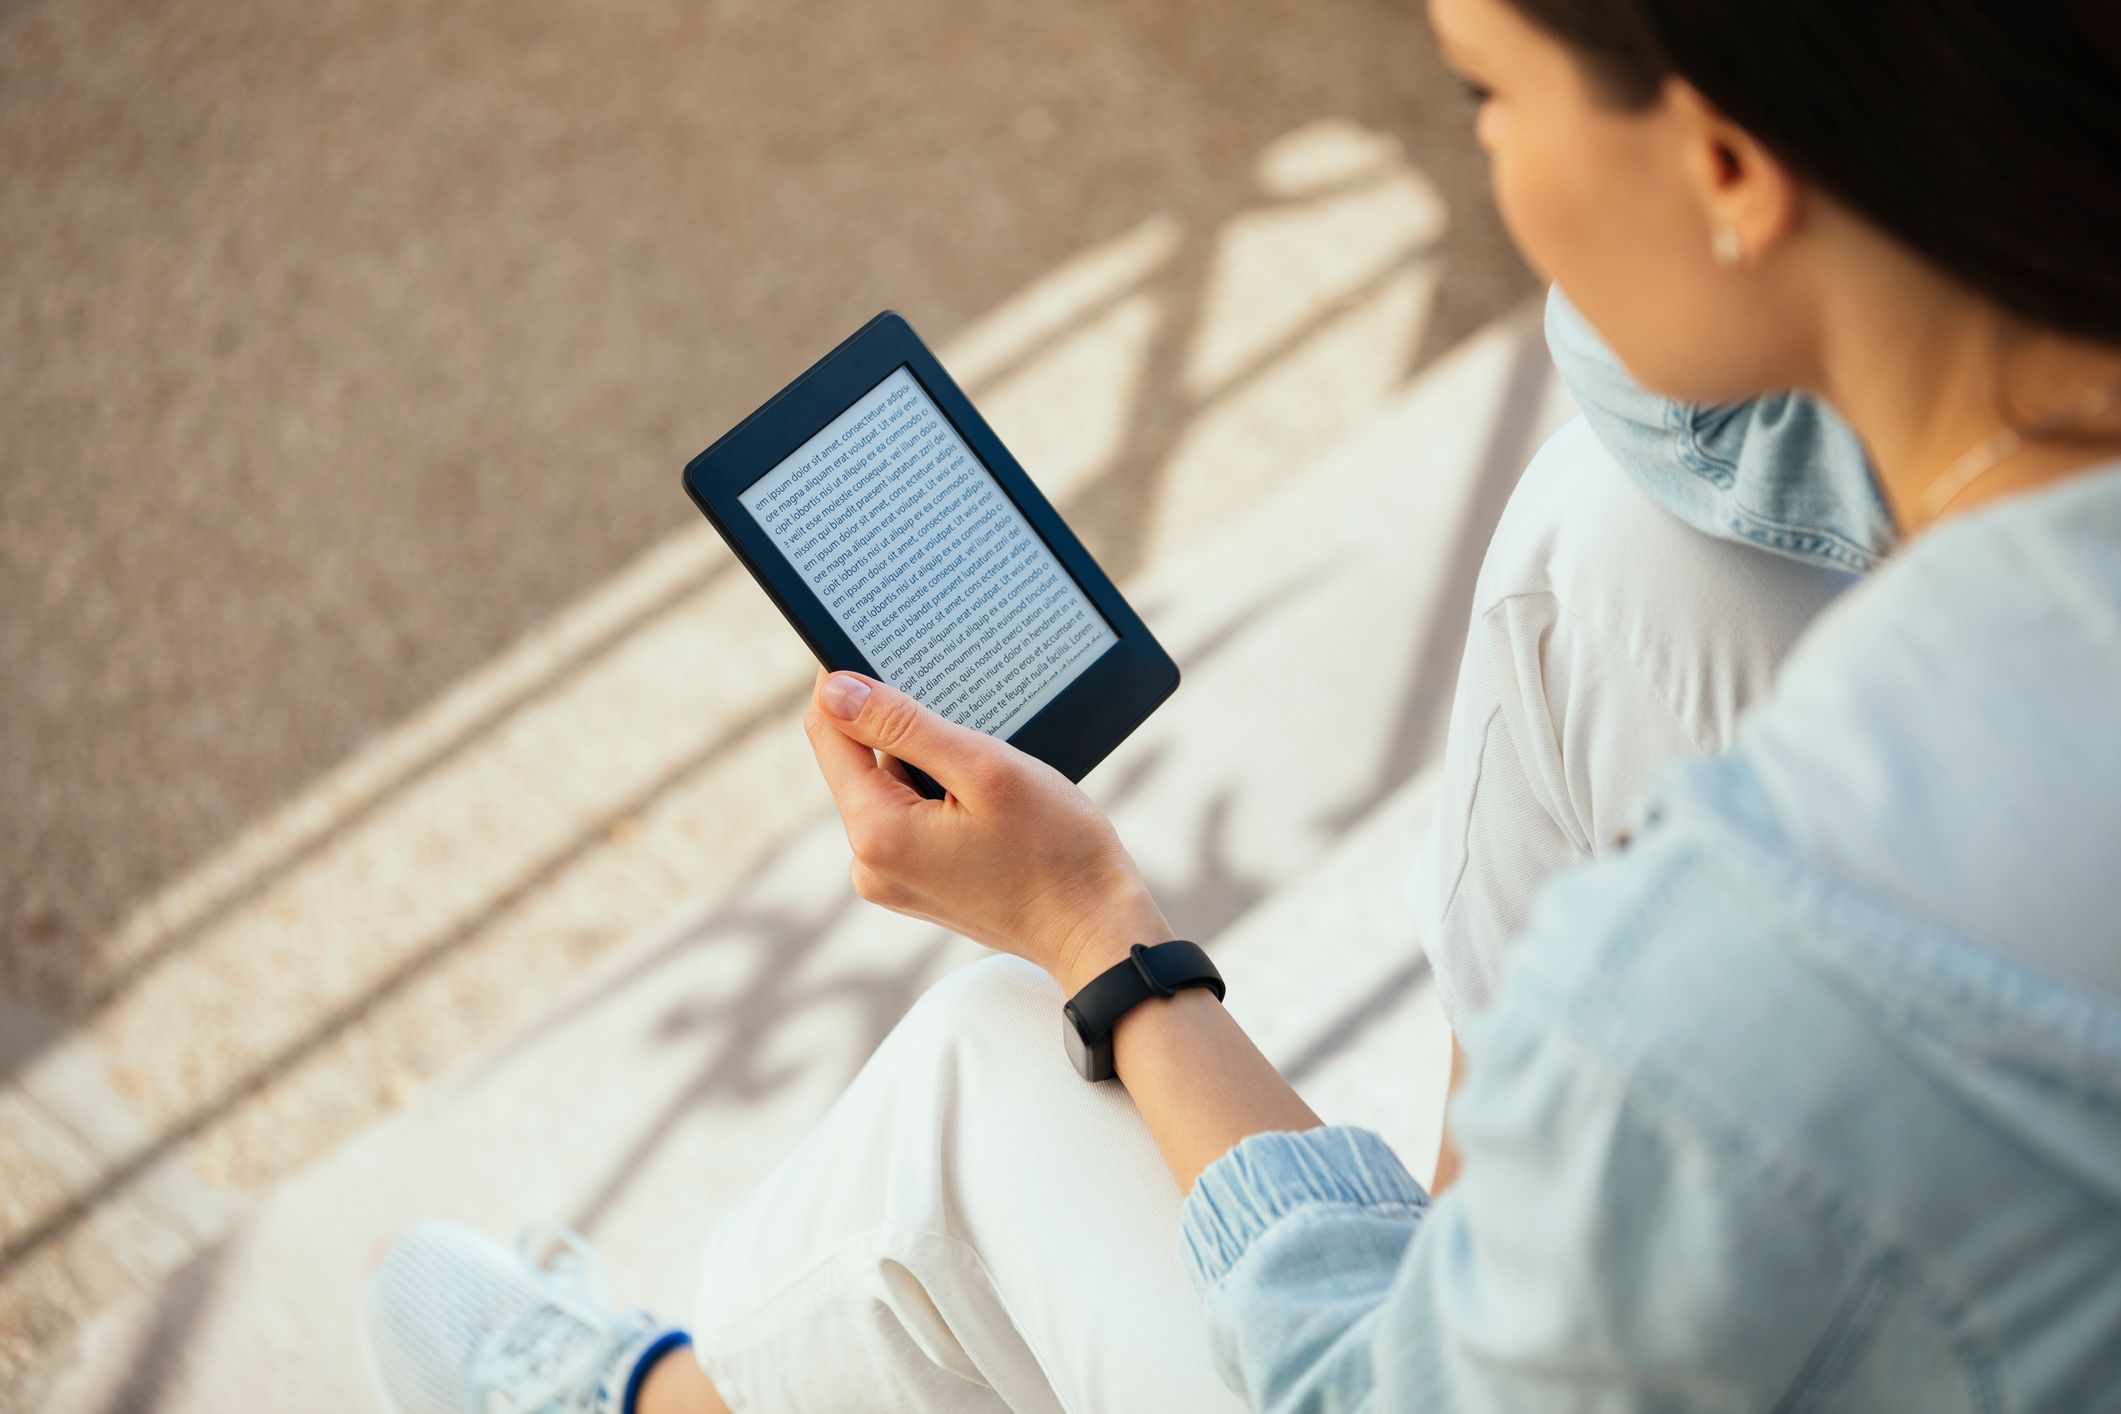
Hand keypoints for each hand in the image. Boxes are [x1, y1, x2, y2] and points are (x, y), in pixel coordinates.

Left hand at [802, 667, 1171, 992]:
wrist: (1094, 929)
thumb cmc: (1056, 851)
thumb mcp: (984, 769)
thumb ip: (903, 725)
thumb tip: (835, 689)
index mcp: (877, 832)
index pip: (829, 733)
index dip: (846, 684)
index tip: (878, 648)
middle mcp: (869, 863)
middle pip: (859, 761)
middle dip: (902, 730)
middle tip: (965, 719)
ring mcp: (890, 879)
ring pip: (888, 787)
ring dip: (928, 763)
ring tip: (988, 773)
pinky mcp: (915, 884)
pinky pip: (909, 816)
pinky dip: (939, 794)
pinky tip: (985, 801)